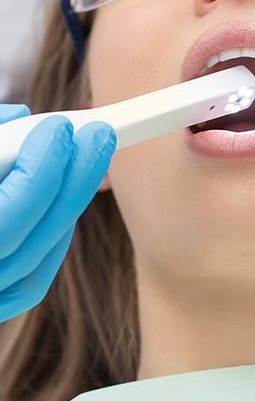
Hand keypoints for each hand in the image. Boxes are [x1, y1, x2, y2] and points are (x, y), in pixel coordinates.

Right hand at [0, 104, 115, 321]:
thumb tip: (18, 117)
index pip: (5, 215)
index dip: (38, 170)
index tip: (60, 128)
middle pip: (26, 238)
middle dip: (70, 181)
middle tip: (99, 135)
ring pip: (32, 262)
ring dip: (66, 206)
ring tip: (84, 158)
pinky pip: (28, 282)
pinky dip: (52, 242)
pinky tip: (63, 204)